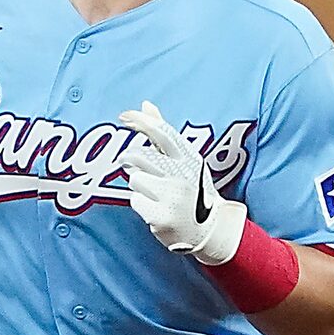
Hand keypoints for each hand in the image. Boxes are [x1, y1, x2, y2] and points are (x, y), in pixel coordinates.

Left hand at [119, 102, 245, 266]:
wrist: (209, 230)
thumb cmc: (193, 189)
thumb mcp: (185, 159)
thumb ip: (163, 133)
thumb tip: (145, 105)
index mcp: (190, 157)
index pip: (163, 133)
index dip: (141, 121)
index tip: (123, 116)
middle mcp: (183, 175)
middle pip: (140, 156)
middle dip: (133, 161)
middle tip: (139, 169)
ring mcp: (172, 196)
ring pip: (134, 179)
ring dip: (139, 186)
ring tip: (156, 193)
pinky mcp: (161, 216)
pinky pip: (134, 201)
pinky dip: (141, 204)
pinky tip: (155, 208)